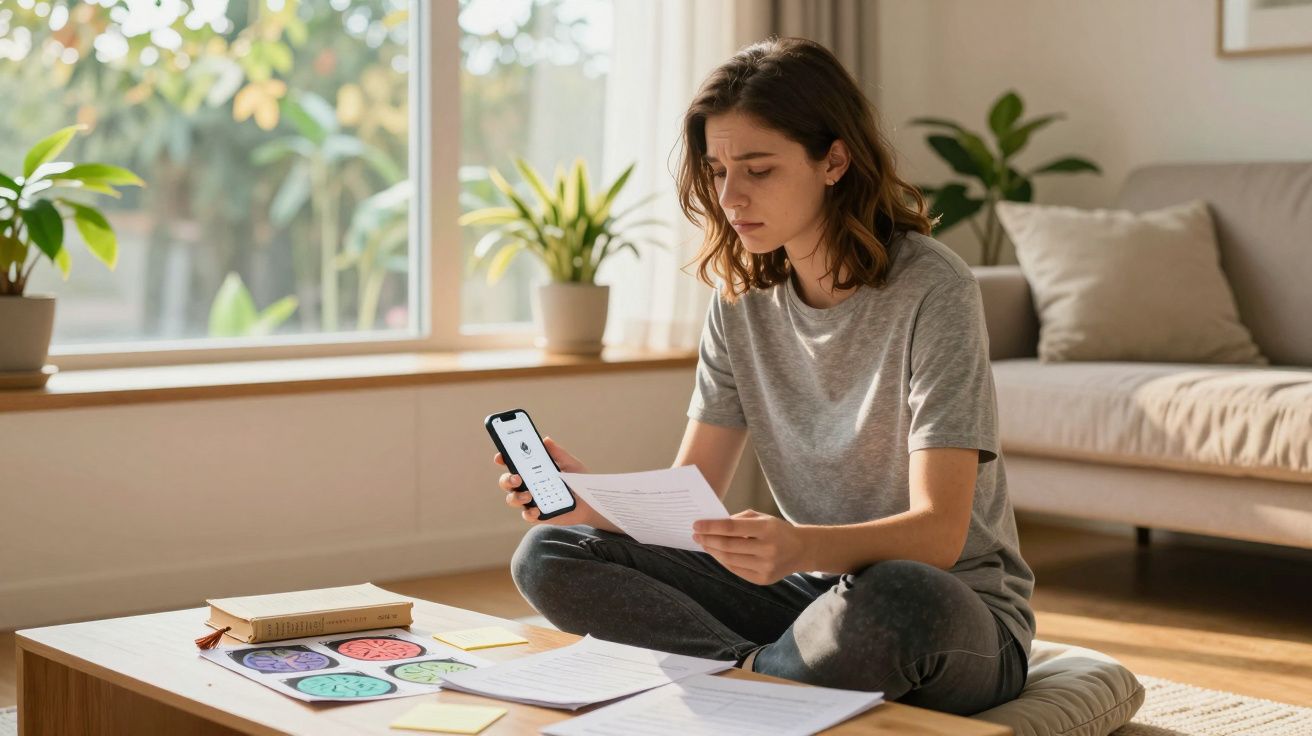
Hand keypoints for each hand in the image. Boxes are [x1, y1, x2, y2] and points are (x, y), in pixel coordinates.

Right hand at [494, 436, 597, 526]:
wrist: (590, 502)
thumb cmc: (578, 480)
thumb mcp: (570, 464)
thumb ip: (558, 453)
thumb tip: (546, 440)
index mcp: (532, 469)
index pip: (512, 463)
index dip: (503, 459)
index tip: (500, 456)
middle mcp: (527, 484)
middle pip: (507, 481)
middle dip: (507, 479)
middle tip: (517, 478)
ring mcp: (531, 500)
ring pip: (512, 499)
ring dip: (516, 497)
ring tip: (528, 495)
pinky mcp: (538, 515)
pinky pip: (527, 515)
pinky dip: (529, 513)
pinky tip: (536, 510)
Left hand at [693, 510, 812, 584]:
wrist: (802, 550)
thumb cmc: (778, 530)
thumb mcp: (762, 518)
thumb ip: (739, 519)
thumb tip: (713, 526)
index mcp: (767, 529)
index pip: (731, 527)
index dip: (711, 526)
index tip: (696, 524)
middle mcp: (767, 549)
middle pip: (728, 546)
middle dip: (708, 539)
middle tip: (696, 535)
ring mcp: (765, 567)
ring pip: (729, 560)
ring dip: (712, 551)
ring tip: (704, 543)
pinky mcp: (763, 580)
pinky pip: (736, 570)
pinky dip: (723, 561)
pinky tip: (716, 554)